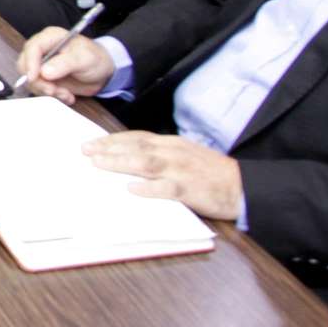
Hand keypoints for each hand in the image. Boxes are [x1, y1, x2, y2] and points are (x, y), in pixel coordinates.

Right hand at [14, 28, 115, 103]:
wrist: (103, 72)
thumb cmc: (95, 58)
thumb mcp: (84, 59)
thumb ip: (65, 64)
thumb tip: (45, 72)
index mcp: (50, 38)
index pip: (32, 48)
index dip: (30, 63)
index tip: (34, 78)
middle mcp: (42, 50)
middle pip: (25, 65)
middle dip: (38, 81)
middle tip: (54, 90)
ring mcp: (42, 65)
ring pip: (31, 80)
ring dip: (47, 91)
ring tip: (66, 94)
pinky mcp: (45, 79)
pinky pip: (39, 90)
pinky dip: (52, 96)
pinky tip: (66, 95)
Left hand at [84, 132, 242, 220]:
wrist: (242, 186)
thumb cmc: (210, 173)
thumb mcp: (184, 155)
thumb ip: (160, 155)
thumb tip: (129, 158)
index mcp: (171, 144)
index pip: (136, 137)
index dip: (113, 139)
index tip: (91, 143)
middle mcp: (173, 153)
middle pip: (136, 147)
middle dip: (109, 148)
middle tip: (85, 151)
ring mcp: (181, 170)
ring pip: (146, 163)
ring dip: (120, 162)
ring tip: (99, 164)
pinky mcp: (190, 189)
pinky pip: (167, 188)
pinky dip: (149, 188)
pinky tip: (132, 189)